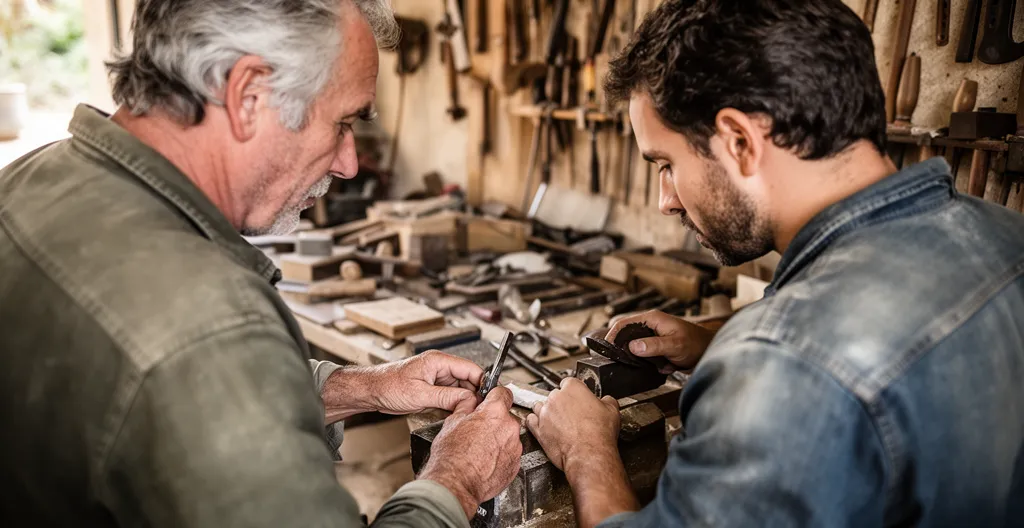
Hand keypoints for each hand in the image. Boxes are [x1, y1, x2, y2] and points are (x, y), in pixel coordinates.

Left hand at [321, 351, 483, 420]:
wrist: (370, 392)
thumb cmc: (387, 386)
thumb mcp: (420, 395)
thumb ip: (447, 397)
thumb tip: (469, 400)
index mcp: (438, 361)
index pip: (471, 368)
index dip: (482, 382)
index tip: (487, 397)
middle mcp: (439, 367)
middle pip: (468, 379)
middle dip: (473, 394)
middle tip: (476, 410)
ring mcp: (435, 377)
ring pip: (460, 388)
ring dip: (463, 400)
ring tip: (464, 413)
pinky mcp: (431, 388)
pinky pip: (450, 395)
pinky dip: (453, 404)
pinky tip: (453, 413)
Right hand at [419, 387, 522, 518]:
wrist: (455, 485)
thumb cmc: (452, 457)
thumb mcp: (452, 422)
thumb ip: (466, 407)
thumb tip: (470, 401)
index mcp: (495, 412)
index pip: (503, 393)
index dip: (494, 395)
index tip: (490, 399)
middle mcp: (509, 428)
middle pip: (506, 416)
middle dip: (494, 420)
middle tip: (478, 429)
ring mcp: (515, 447)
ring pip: (509, 435)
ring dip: (498, 438)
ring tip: (480, 448)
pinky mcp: (515, 464)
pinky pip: (510, 453)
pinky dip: (501, 454)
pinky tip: (485, 459)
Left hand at [525, 378, 619, 471]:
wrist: (589, 454)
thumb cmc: (599, 433)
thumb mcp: (612, 411)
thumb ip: (606, 400)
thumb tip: (606, 400)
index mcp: (573, 388)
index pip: (569, 383)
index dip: (574, 392)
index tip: (577, 398)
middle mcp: (556, 397)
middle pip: (555, 395)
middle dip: (561, 403)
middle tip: (571, 414)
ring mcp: (545, 413)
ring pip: (540, 406)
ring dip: (547, 412)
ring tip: (557, 421)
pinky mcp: (538, 429)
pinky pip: (531, 421)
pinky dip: (535, 422)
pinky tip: (542, 425)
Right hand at [605, 310, 714, 369]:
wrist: (712, 353)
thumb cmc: (697, 344)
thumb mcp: (674, 345)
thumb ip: (653, 345)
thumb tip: (632, 347)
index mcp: (653, 319)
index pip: (624, 323)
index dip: (613, 335)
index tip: (606, 348)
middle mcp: (652, 326)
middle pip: (628, 336)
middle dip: (627, 351)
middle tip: (623, 362)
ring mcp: (655, 338)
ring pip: (637, 349)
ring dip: (642, 360)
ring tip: (654, 364)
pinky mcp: (659, 349)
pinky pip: (647, 357)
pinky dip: (653, 365)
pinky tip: (664, 367)